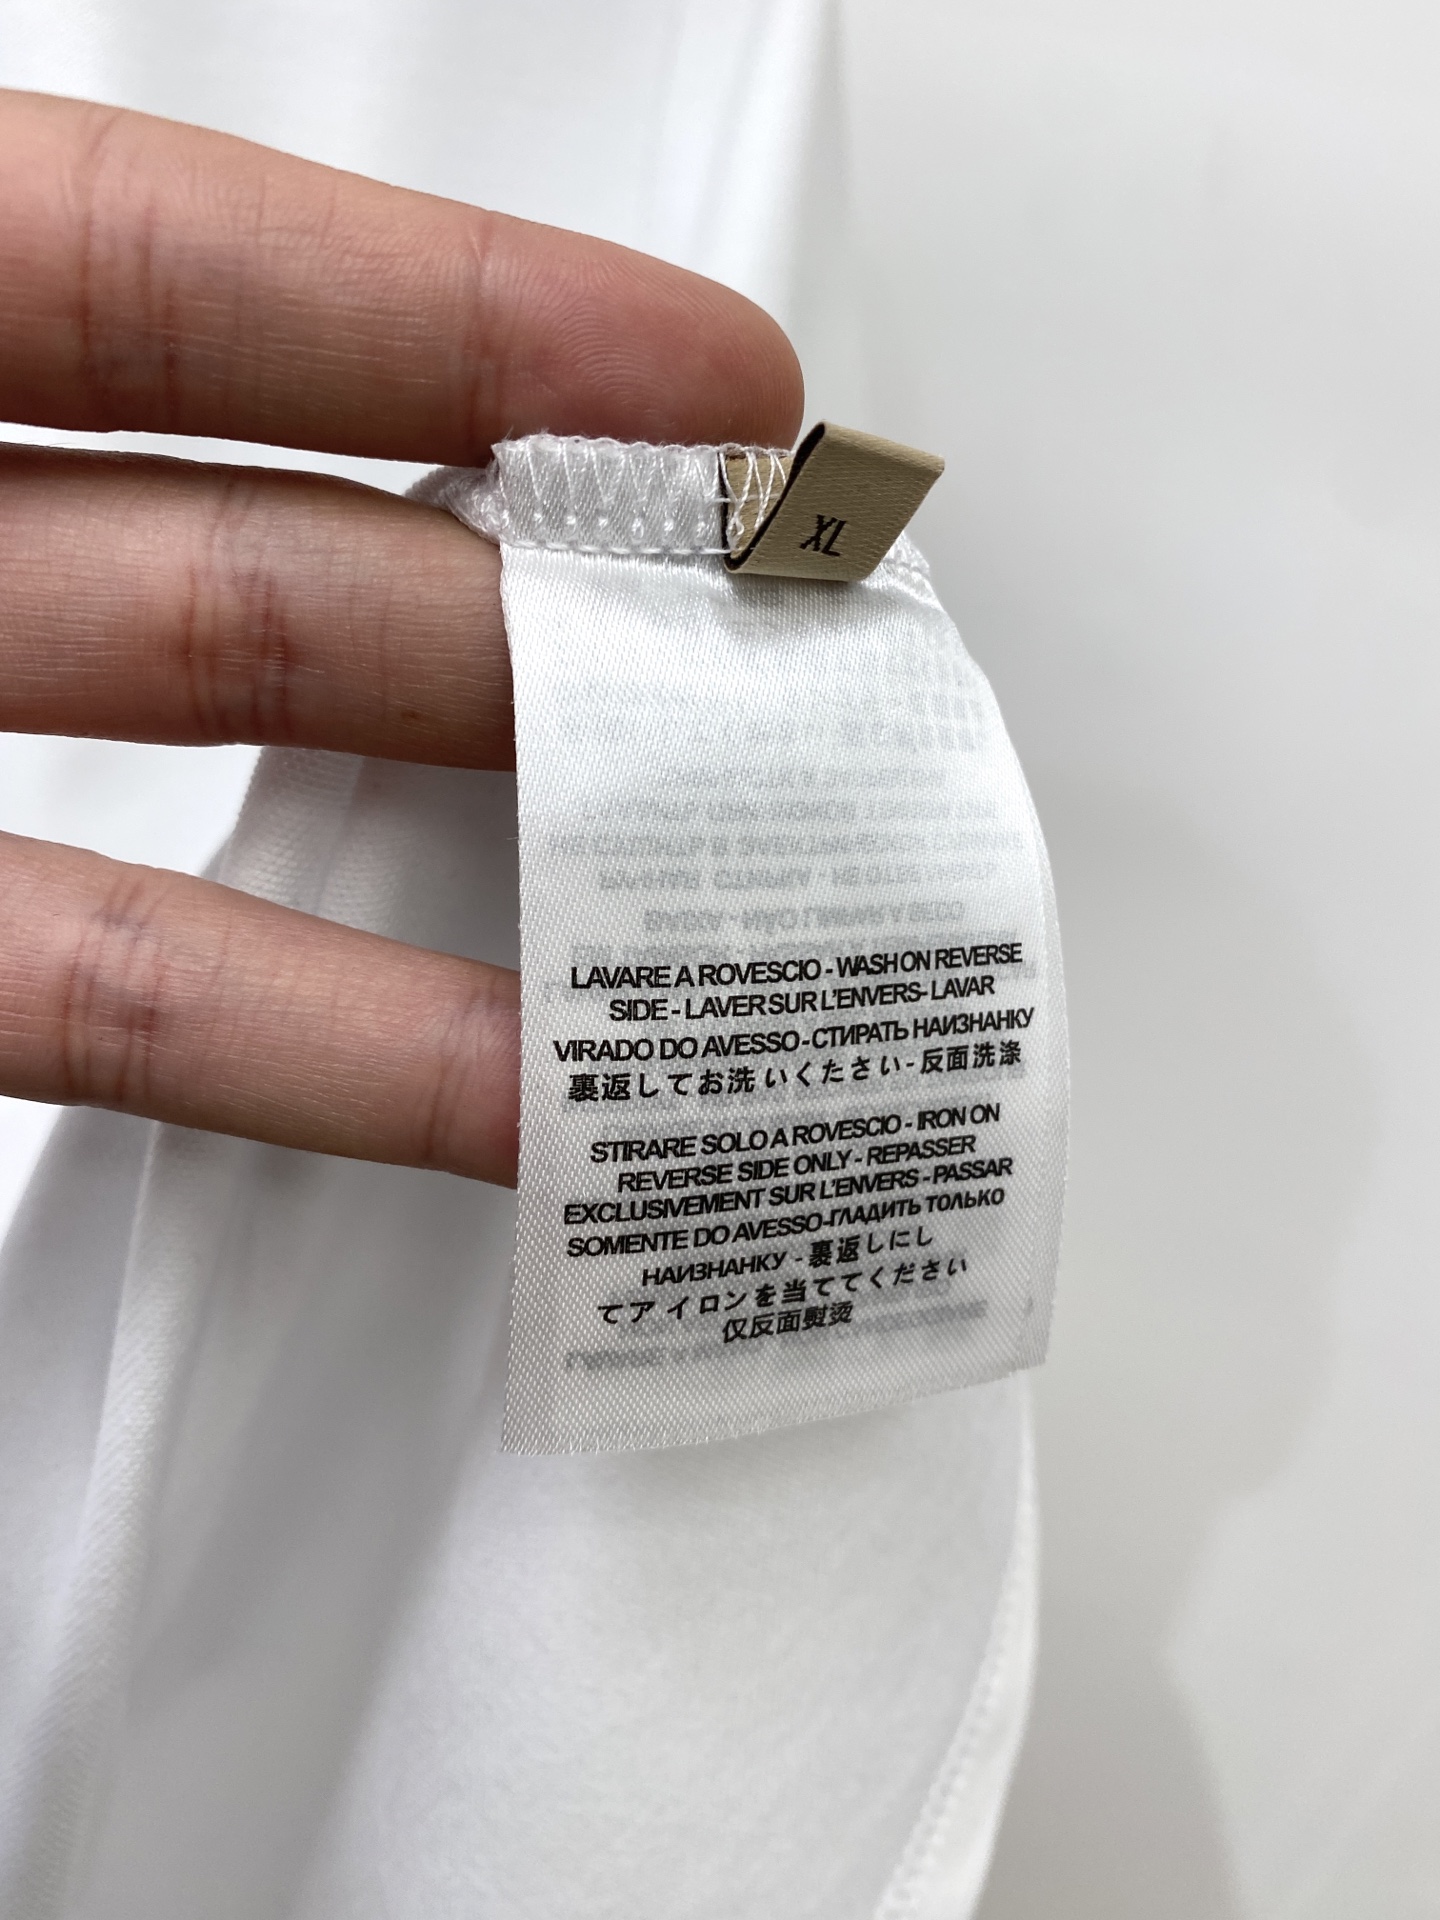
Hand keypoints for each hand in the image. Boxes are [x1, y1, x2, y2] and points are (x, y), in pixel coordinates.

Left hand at [0, 91, 801, 1187]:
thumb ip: (46, 292)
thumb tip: (399, 343)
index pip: (158, 271)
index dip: (458, 313)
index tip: (707, 386)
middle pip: (254, 545)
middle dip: (533, 598)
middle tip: (754, 659)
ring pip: (216, 789)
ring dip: (475, 833)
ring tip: (687, 877)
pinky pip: (114, 995)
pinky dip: (323, 1051)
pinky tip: (503, 1083)